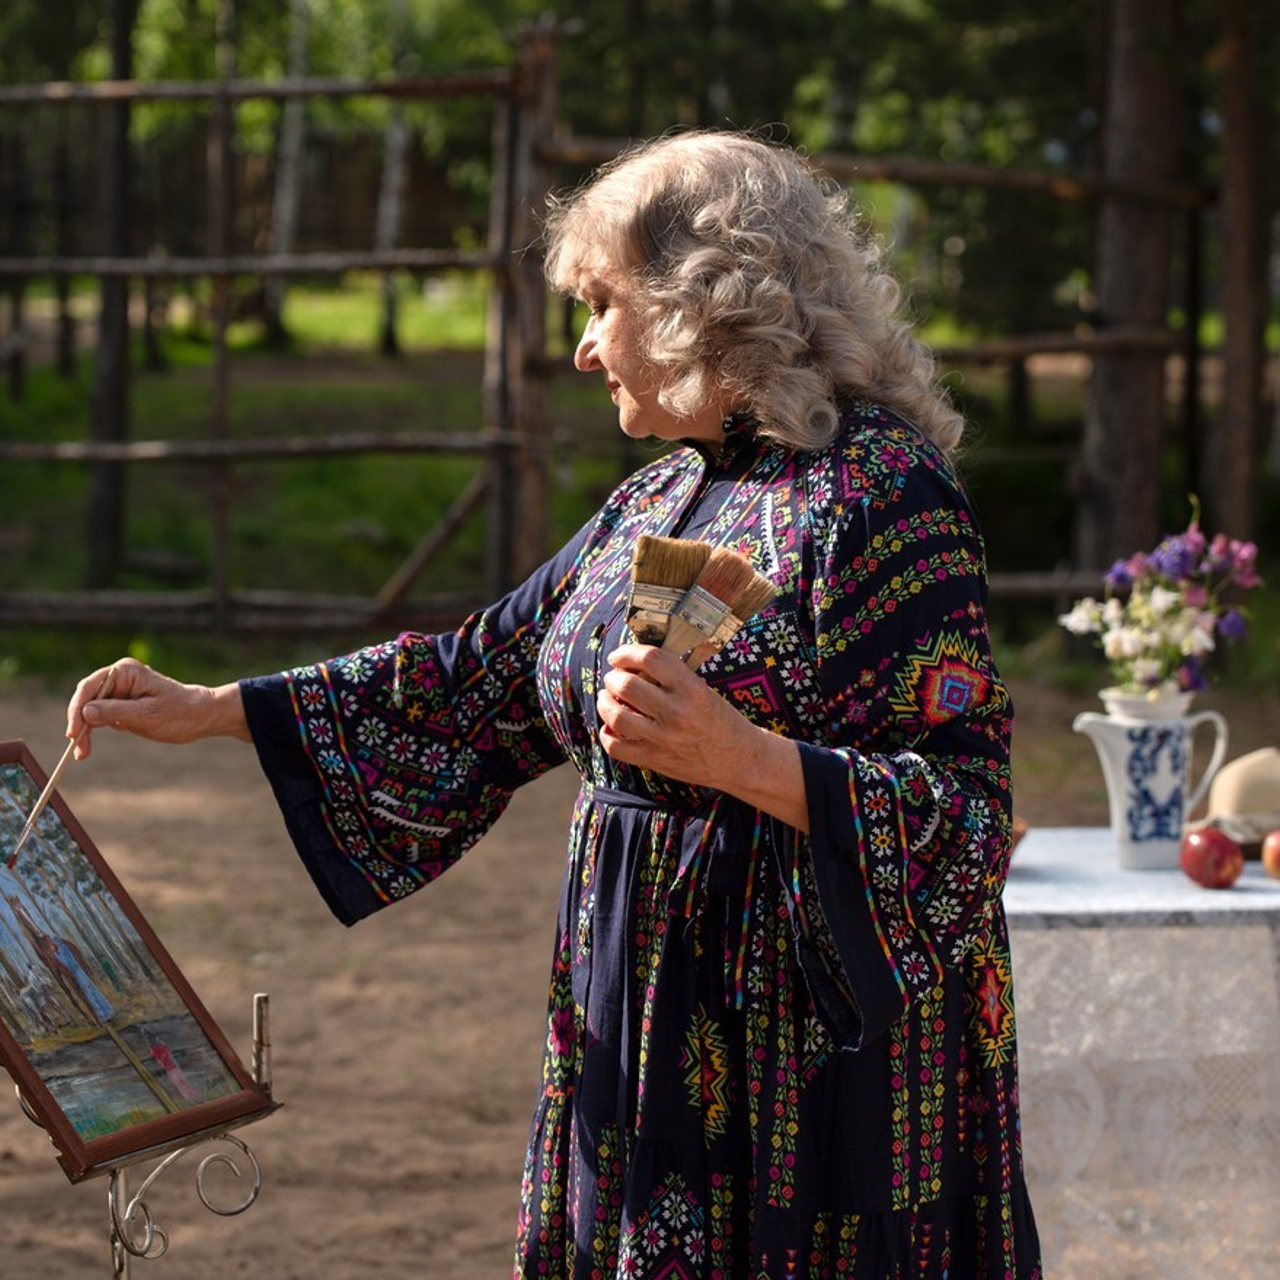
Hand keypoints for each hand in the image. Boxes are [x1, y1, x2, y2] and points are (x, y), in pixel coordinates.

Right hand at [65, 657, 249, 761]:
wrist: (201, 716)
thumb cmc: (180, 712)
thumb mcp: (148, 715)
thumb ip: (116, 712)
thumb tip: (86, 712)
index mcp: (125, 671)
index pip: (90, 687)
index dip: (77, 709)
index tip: (73, 732)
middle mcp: (119, 677)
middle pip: (86, 698)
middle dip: (79, 723)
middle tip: (78, 750)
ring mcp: (119, 691)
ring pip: (90, 710)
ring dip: (85, 730)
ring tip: (83, 753)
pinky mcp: (121, 704)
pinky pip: (100, 716)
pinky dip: (93, 731)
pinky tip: (91, 746)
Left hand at [597, 644, 808, 830]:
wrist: (740, 759)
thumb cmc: (720, 720)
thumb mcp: (704, 690)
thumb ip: (673, 677)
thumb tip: (633, 663)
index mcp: (692, 689)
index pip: (651, 658)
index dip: (627, 652)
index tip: (619, 656)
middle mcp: (677, 712)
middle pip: (626, 685)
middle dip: (613, 678)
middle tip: (615, 679)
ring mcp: (664, 739)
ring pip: (616, 716)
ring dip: (604, 703)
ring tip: (608, 699)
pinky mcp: (655, 760)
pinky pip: (616, 748)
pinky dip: (606, 734)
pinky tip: (611, 727)